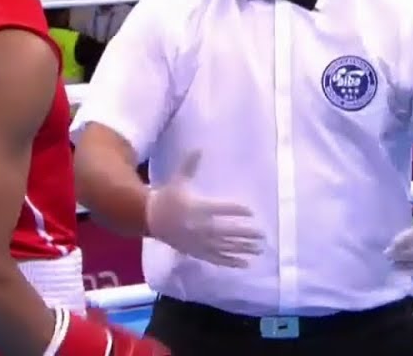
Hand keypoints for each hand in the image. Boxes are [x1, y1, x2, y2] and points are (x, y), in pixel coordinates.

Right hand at [145, 151, 265, 267]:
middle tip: (262, 235)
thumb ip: (189, 166)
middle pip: (225, 232)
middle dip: (244, 234)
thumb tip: (199, 148)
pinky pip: (216, 259)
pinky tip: (245, 264)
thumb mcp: (178, 180)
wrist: (150, 218)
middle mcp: (198, 227)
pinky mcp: (196, 251)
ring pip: (224, 247)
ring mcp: (198, 242)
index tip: (251, 212)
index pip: (219, 210)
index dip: (235, 210)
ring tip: (259, 250)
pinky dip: (231, 262)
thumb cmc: (168, 197)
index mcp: (196, 208)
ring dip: (242, 249)